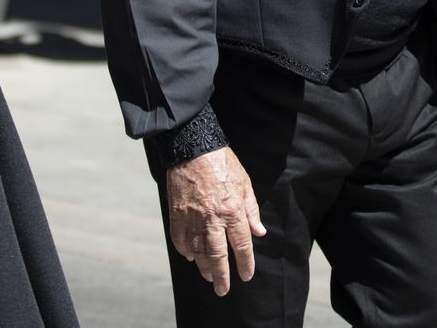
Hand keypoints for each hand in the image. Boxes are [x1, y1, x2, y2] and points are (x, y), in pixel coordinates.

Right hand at [167, 147, 265, 296]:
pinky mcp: (177, 214)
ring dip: (204, 267)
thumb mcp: (244, 183)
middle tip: (223, 290)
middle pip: (217, 256)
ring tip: (209, 276)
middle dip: (222, 276)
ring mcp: (192, 217)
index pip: (241, 245)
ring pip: (198, 251)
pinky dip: (185, 251)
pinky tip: (191, 256)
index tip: (246, 276)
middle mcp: (212, 218)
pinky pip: (180, 239)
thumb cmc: (222, 163)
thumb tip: (259, 233)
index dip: (245, 263)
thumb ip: (251, 210)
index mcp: (232, 210)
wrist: (193, 147)